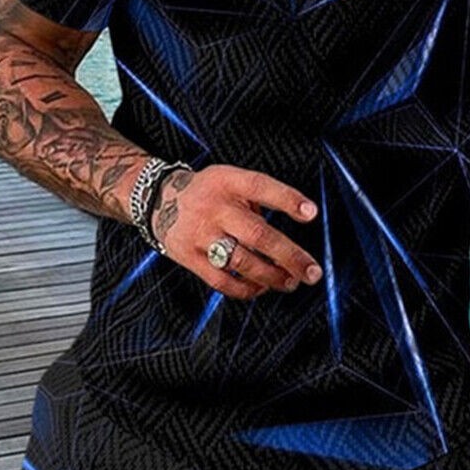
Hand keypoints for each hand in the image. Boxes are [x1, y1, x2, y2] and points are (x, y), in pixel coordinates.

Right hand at [150, 164, 322, 300]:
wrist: (157, 199)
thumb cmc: (206, 192)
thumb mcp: (229, 180)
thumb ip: (257, 201)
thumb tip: (287, 238)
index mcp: (227, 182)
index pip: (260, 187)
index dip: (287, 199)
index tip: (311, 213)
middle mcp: (214, 208)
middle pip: (257, 234)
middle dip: (290, 256)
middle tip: (312, 272)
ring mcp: (200, 234)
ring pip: (242, 262)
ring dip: (272, 276)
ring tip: (291, 282)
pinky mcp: (189, 257)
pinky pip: (222, 281)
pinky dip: (246, 289)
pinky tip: (261, 288)